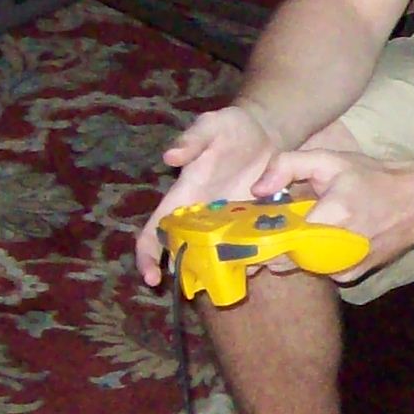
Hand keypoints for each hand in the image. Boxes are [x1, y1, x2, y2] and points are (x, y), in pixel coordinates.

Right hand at [138, 102, 285, 284]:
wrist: (266, 132)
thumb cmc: (230, 128)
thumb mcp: (211, 126)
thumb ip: (192, 140)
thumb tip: (170, 157)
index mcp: (183, 196)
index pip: (155, 230)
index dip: (148, 255)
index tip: (152, 278)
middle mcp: (201, 216)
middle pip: (184, 252)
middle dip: (188, 274)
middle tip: (202, 286)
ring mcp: (227, 223)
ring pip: (218, 257)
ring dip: (222, 271)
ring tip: (235, 280)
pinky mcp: (253, 224)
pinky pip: (249, 248)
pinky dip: (253, 259)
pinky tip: (263, 265)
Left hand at [262, 147, 413, 271]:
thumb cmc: (372, 178)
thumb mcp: (330, 159)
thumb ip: (288, 165)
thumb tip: (256, 189)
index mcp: (333, 215)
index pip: (283, 237)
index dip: (262, 238)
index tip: (245, 235)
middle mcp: (340, 248)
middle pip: (288, 258)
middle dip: (270, 248)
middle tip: (258, 238)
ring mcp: (347, 266)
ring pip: (302, 265)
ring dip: (291, 251)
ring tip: (287, 234)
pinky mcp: (352, 276)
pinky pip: (320, 270)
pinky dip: (313, 258)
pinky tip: (318, 241)